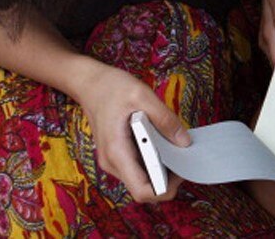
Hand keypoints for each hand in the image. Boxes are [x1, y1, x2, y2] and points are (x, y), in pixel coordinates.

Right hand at [71, 58, 191, 202]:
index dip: (165, 189)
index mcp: (117, 152)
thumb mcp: (143, 96)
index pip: (142, 191)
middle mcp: (113, 162)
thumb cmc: (111, 87)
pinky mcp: (117, 154)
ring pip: (141, 178)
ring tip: (176, 148)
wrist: (90, 83)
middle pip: (144, 187)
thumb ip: (165, 119)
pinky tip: (163, 144)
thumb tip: (184, 142)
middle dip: (167, 179)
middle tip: (184, 158)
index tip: (181, 171)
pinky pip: (138, 167)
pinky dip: (153, 161)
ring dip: (160, 170)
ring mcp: (114, 160)